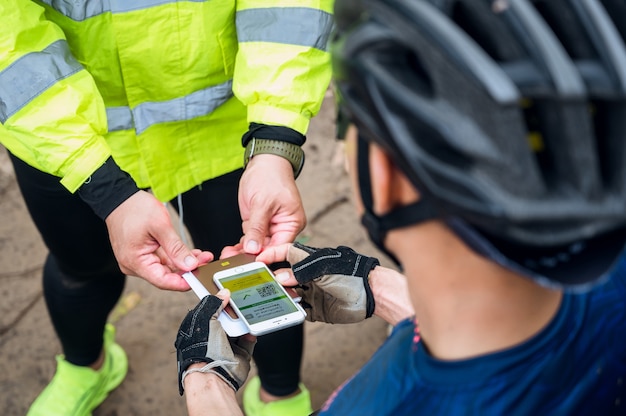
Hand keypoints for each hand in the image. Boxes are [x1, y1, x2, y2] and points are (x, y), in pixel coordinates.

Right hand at [105, 191, 212, 289]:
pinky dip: (175, 257)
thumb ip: (176, 248)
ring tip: (202, 256)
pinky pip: (162, 260)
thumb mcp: (160, 226)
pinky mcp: (142, 255)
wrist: (119, 198)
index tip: (199, 279)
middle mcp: (134, 265)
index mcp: (135, 262)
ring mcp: (138, 261)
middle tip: (206, 261)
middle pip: (165, 275)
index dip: (182, 282)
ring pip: (166, 268)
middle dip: (187, 270)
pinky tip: (190, 254)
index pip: (162, 281)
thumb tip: (190, 265)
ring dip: (184, 263)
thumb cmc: (135, 208)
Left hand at [175, 291, 255, 394]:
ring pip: (241, 328)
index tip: (230, 292)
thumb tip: (224, 293)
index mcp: (202, 327)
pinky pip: (250, 341)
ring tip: (249, 315)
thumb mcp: (205, 318)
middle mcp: (215, 336)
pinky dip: (252, 335)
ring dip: (246, 322)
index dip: (221, 301)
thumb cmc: (201, 348)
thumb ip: (214, 303)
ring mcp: (229, 346)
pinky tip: (251, 330)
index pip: (213, 309)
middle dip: (236, 311)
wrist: (213, 373)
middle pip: (229, 318)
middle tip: (243, 303)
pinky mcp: (241, 354)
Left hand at [238, 154, 305, 253]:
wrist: (263, 162)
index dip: (268, 255)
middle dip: (252, 256)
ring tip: (228, 257)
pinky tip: (229, 251)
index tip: (254, 261)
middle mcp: (282, 228)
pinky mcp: (257, 225)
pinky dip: (240, 246)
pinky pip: (250, 240)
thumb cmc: (271, 176)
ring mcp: (269, 227)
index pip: (282, 247)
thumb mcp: (263, 202)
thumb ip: (257, 227)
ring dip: (243, 253)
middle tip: (235, 262)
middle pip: (268, 249)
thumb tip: (253, 248)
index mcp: (292, 223)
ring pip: (257, 247)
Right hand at [259, 243, 379, 323]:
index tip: (258, 259)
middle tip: (259, 283)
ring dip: (281, 298)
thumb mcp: (323, 269)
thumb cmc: (352, 275)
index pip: (286, 253)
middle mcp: (309, 276)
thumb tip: (280, 276)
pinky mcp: (317, 309)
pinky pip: (299, 312)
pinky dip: (291, 313)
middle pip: (284, 276)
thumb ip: (301, 271)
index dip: (272, 254)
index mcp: (310, 261)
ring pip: (289, 295)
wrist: (371, 295)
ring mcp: (313, 292)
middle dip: (272, 279)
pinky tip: (285, 312)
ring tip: (271, 299)